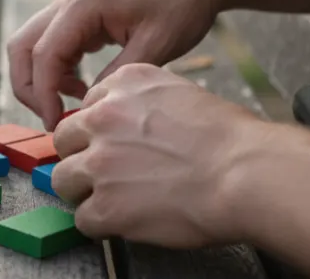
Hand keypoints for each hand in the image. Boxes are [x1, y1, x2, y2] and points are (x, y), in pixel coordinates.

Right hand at [7, 0, 231, 129]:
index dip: (43, 93)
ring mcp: (71, 5)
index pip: (43, 54)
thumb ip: (115, 77)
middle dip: (29, 87)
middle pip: (21, 47)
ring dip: (41, 79)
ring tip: (70, 104)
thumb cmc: (181, 7)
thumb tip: (85, 108)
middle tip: (52, 117)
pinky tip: (82, 87)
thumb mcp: (155, 47)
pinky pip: (52, 45)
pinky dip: (56, 70)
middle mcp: (69, 0)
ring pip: (32, 46)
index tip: (56, 123)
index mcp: (84, 4)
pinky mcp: (79, 15)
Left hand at [50, 63, 265, 247]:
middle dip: (81, 157)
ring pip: (63, 180)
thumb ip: (144, 104)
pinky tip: (125, 221)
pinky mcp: (106, 205)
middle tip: (105, 174)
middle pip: (65, 140)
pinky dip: (101, 225)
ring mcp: (100, 163)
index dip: (98, 131)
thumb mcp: (180, 94)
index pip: (86, 107)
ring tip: (113, 200)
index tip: (110, 144)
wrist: (246, 172)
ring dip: (84, 193)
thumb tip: (131, 127)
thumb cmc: (229, 139)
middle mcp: (103, 117)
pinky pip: (83, 219)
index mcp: (124, 84)